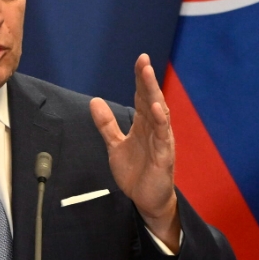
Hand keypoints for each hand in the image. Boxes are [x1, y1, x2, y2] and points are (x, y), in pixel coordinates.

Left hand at [90, 54, 179, 251]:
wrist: (147, 200)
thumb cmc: (136, 171)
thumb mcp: (115, 145)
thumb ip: (106, 124)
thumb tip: (95, 101)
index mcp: (144, 125)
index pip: (142, 96)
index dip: (140, 79)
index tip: (140, 59)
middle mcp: (155, 129)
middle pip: (151, 99)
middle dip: (147, 80)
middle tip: (143, 60)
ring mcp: (161, 141)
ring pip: (159, 113)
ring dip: (153, 94)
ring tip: (148, 76)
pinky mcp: (163, 156)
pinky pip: (163, 136)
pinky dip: (160, 122)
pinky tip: (155, 108)